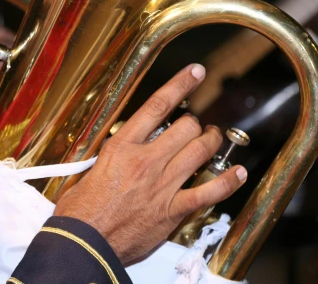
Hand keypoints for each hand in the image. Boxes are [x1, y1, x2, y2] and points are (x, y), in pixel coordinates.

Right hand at [52, 64, 246, 263]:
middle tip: (197, 126)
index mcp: (122, 147)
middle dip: (196, 124)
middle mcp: (146, 161)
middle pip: (186, 127)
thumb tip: (115, 154)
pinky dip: (227, 182)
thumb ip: (108, 159)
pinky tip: (237, 173)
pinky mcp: (173, 210)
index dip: (181, 85)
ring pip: (200, 152)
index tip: (195, 73)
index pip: (157, 106)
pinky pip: (209, 192)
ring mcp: (163, 185)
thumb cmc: (81, 212)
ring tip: (213, 138)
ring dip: (211, 142)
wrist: (85, 243)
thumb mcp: (86, 172)